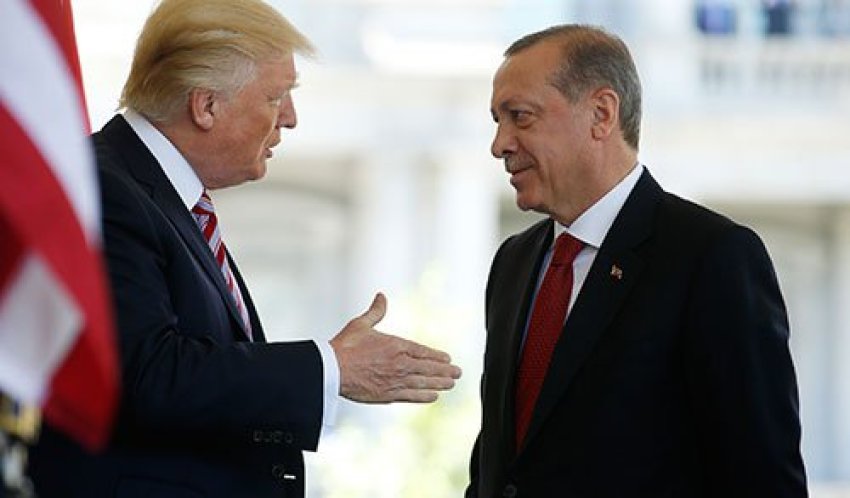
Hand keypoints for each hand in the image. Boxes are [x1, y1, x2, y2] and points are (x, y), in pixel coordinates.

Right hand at [330, 293, 461, 403]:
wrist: (332, 369)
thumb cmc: (345, 346)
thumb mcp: (361, 324)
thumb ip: (376, 312)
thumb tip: (381, 296)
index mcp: (396, 345)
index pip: (423, 351)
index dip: (437, 356)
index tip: (448, 359)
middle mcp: (400, 364)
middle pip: (428, 368)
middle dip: (445, 371)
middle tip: (458, 374)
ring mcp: (395, 380)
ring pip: (424, 383)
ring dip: (439, 384)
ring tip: (451, 385)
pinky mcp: (388, 395)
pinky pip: (411, 396)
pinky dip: (424, 397)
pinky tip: (433, 397)